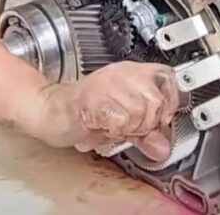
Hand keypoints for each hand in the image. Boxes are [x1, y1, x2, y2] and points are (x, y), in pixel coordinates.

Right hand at [28, 62, 180, 160]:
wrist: (48, 110)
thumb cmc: (81, 111)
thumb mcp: (119, 121)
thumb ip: (143, 133)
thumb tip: (162, 147)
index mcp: (130, 72)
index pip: (168, 76)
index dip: (170, 100)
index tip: (163, 118)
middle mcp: (122, 74)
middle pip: (156, 101)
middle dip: (146, 123)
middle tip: (127, 127)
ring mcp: (108, 85)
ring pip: (141, 113)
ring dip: (129, 129)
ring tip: (111, 126)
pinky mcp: (95, 100)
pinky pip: (121, 121)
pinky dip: (114, 131)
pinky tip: (102, 127)